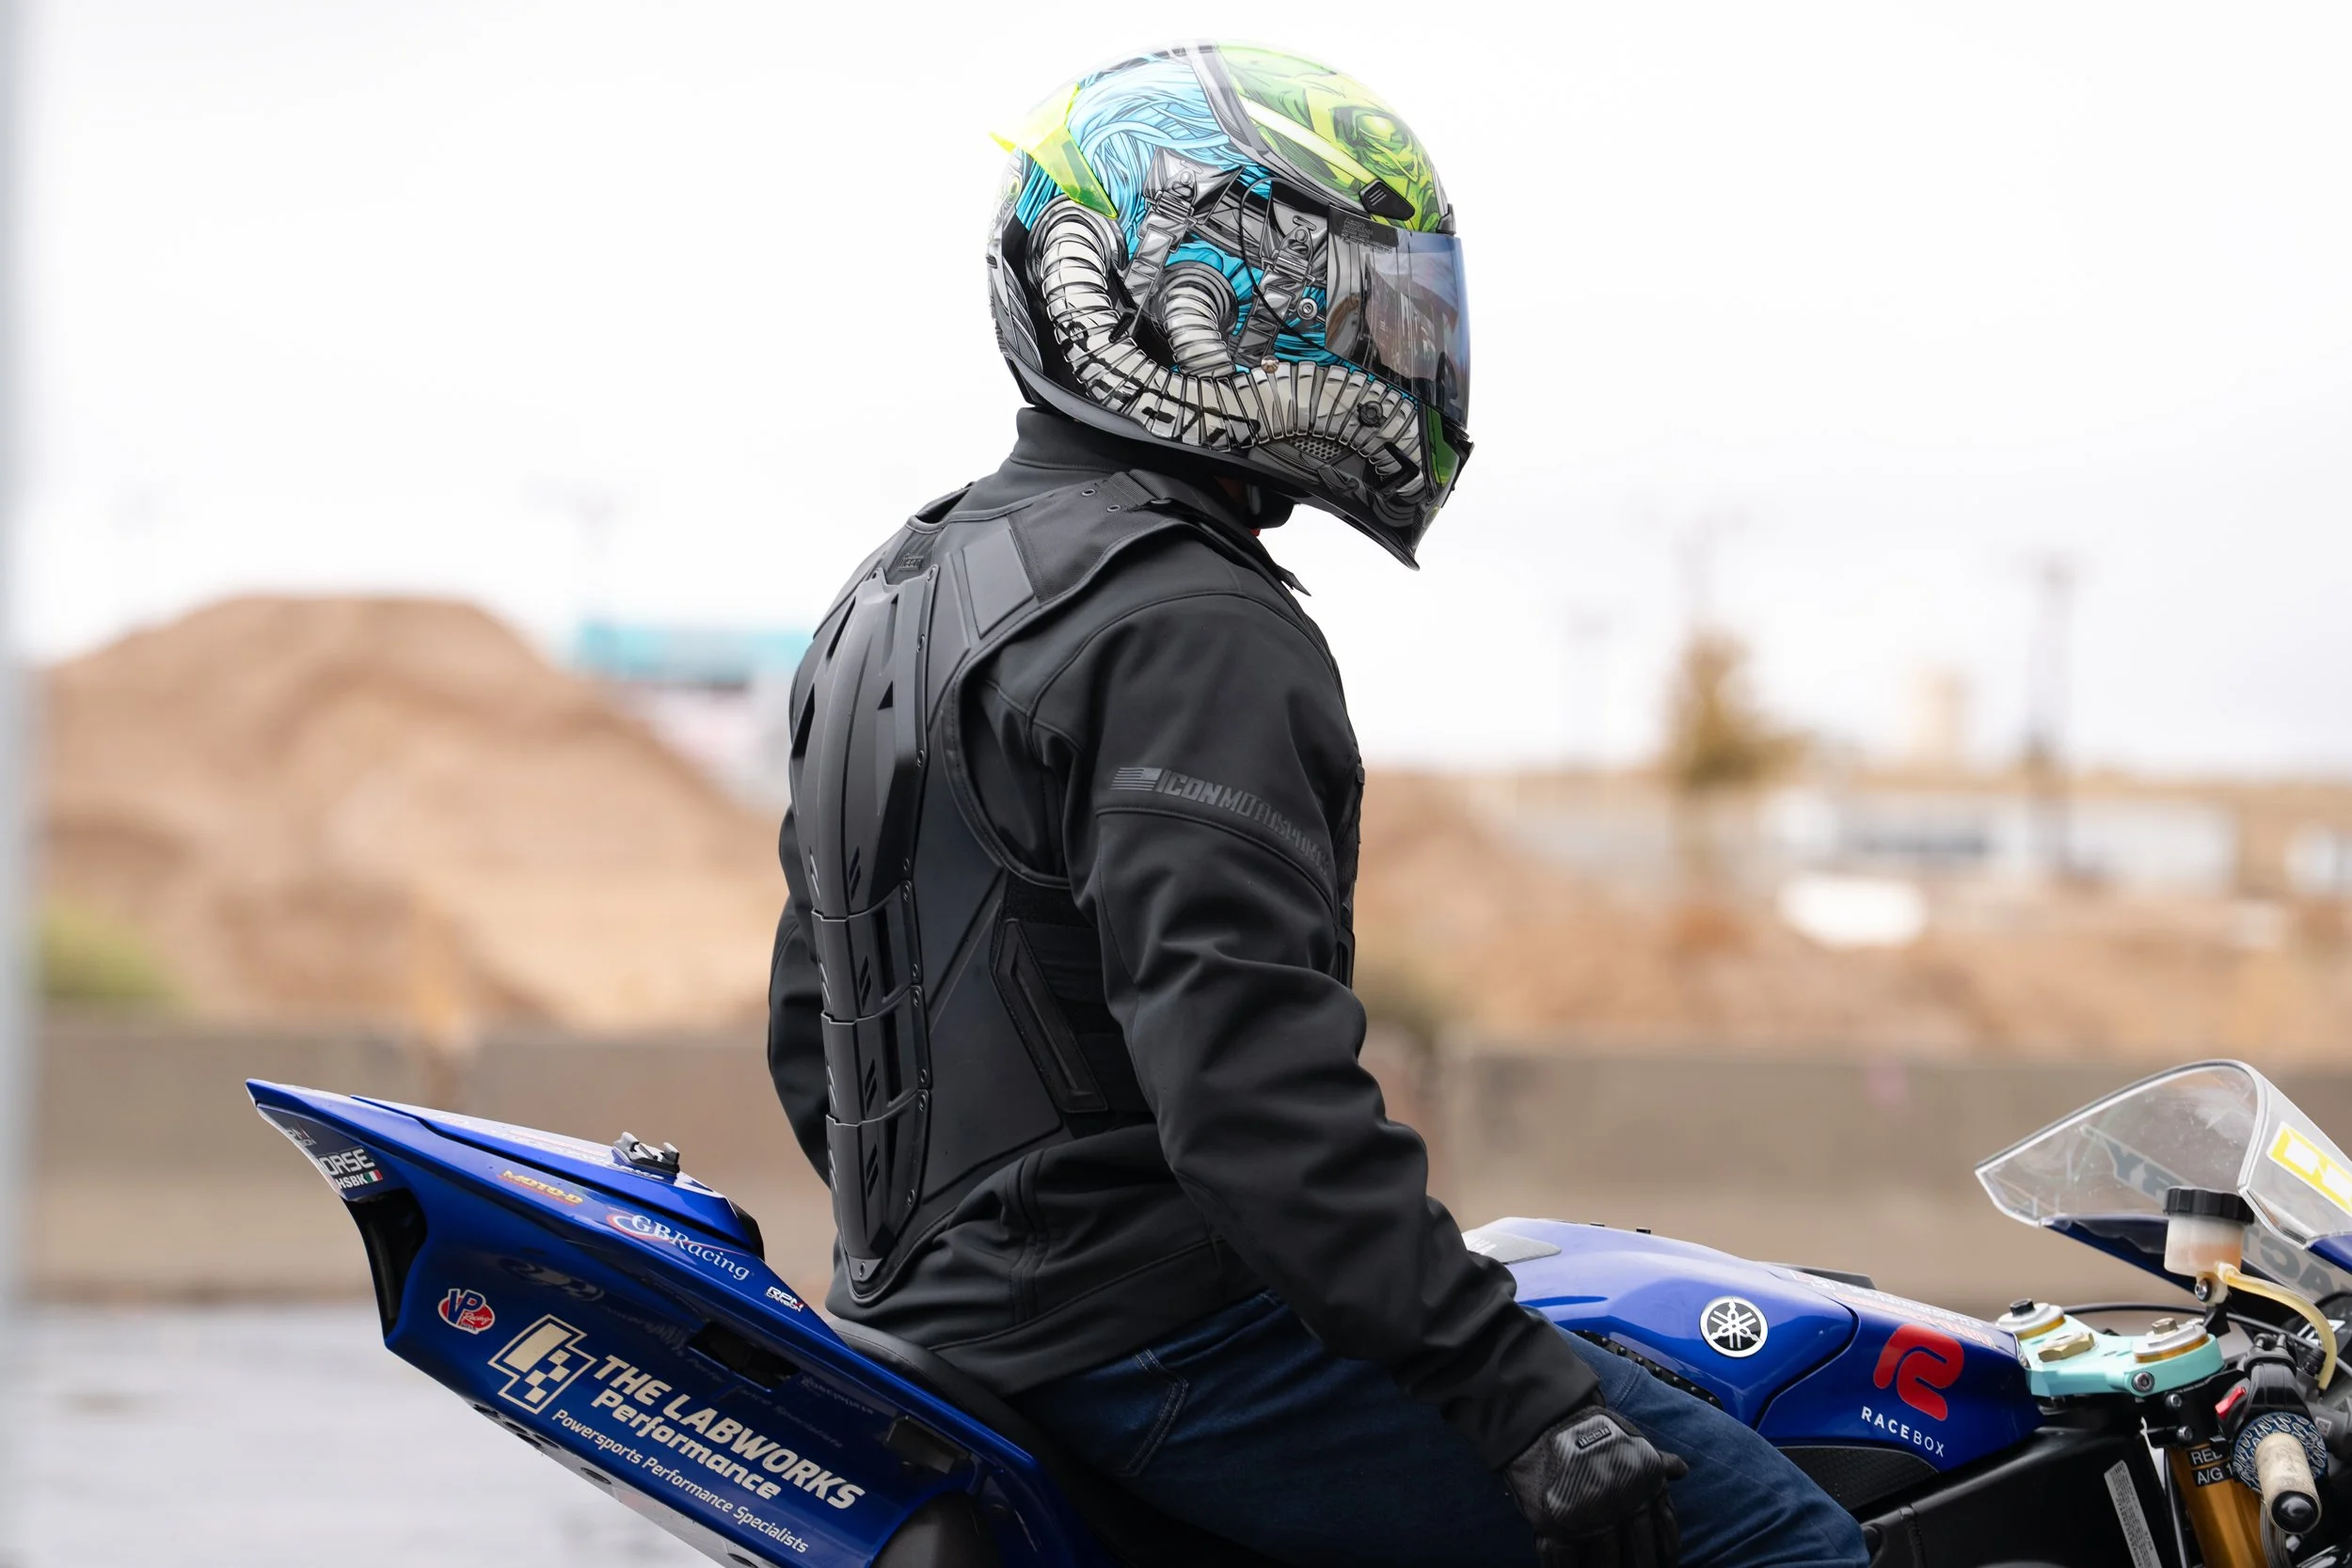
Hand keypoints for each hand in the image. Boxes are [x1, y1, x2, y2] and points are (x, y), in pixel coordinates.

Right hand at [1503, 1402, 1687, 1567]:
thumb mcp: (1630, 1441)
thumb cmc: (1591, 1428)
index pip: (1664, 1533)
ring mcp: (1585, 1519)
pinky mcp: (1554, 1524)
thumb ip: (1655, 1462)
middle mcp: (1618, 1508)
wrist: (1544, 1417)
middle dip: (1642, 1566)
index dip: (1666, 1552)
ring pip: (1603, 1564)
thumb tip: (1681, 1470)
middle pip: (1638, 1556)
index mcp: (1641, 1489)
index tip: (1667, 1563)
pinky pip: (1564, 1561)